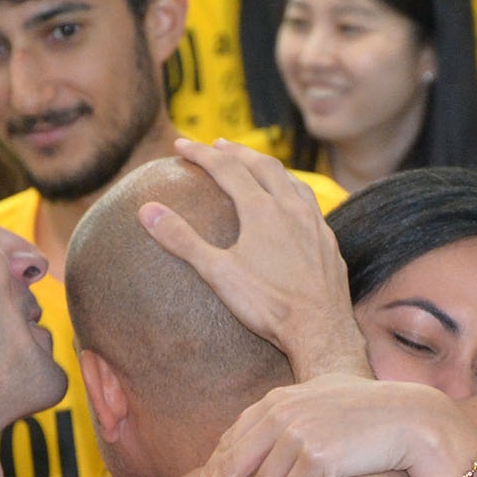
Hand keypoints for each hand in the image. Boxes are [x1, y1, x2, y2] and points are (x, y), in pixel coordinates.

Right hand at [142, 138, 365, 377]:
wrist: (321, 332)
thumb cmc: (269, 305)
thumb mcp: (218, 273)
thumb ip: (182, 240)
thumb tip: (147, 211)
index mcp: (262, 210)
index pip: (226, 168)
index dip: (201, 154)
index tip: (181, 145)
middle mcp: (291, 208)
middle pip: (263, 166)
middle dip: (237, 152)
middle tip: (218, 145)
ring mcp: (315, 225)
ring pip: (292, 182)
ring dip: (270, 168)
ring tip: (257, 165)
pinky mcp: (329, 244)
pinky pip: (311, 205)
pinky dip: (294, 192)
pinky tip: (293, 206)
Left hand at [193, 375, 476, 476]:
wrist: (414, 421)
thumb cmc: (376, 413)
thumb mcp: (329, 398)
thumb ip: (296, 409)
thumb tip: (269, 428)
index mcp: (281, 399)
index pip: (234, 435)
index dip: (214, 466)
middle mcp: (283, 412)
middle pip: (233, 460)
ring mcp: (298, 433)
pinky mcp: (316, 457)